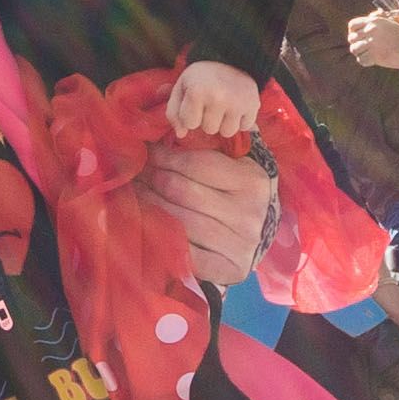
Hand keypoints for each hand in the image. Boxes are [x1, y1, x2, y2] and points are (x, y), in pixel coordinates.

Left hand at [143, 140, 280, 285]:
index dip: (164, 157)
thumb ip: (215, 146)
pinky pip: (186, 254)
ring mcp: (239, 244)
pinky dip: (162, 239)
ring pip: (179, 221)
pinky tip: (146, 225)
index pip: (196, 164)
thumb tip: (168, 130)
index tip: (146, 153)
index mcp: (252, 180)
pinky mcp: (229, 269)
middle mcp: (249, 213)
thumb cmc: (243, 192)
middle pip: (182, 191)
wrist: (265, 233)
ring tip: (133, 195)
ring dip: (149, 206)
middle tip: (133, 173)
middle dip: (151, 179)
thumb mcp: (240, 164)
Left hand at [167, 59, 262, 139]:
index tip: (196, 102)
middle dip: (208, 119)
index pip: (190, 124)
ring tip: (224, 106)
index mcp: (197, 92)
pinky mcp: (253, 104)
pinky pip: (244, 127)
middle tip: (211, 101)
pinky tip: (237, 107)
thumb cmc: (201, 77)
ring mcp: (237, 102)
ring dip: (225, 123)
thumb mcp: (181, 88)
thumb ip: (174, 113)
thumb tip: (181, 134)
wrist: (230, 58)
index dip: (191, 115)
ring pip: (227, 132)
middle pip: (209, 129)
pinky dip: (241, 120)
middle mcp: (218, 97)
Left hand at [346, 8, 398, 68]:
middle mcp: (371, 31)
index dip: (353, 31)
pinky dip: (365, 61)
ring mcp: (372, 43)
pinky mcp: (376, 56)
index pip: (353, 25)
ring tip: (367, 54)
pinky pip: (362, 60)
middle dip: (356, 43)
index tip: (359, 36)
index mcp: (374, 21)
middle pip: (351, 38)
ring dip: (360, 53)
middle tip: (363, 47)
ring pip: (355, 49)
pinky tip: (372, 60)